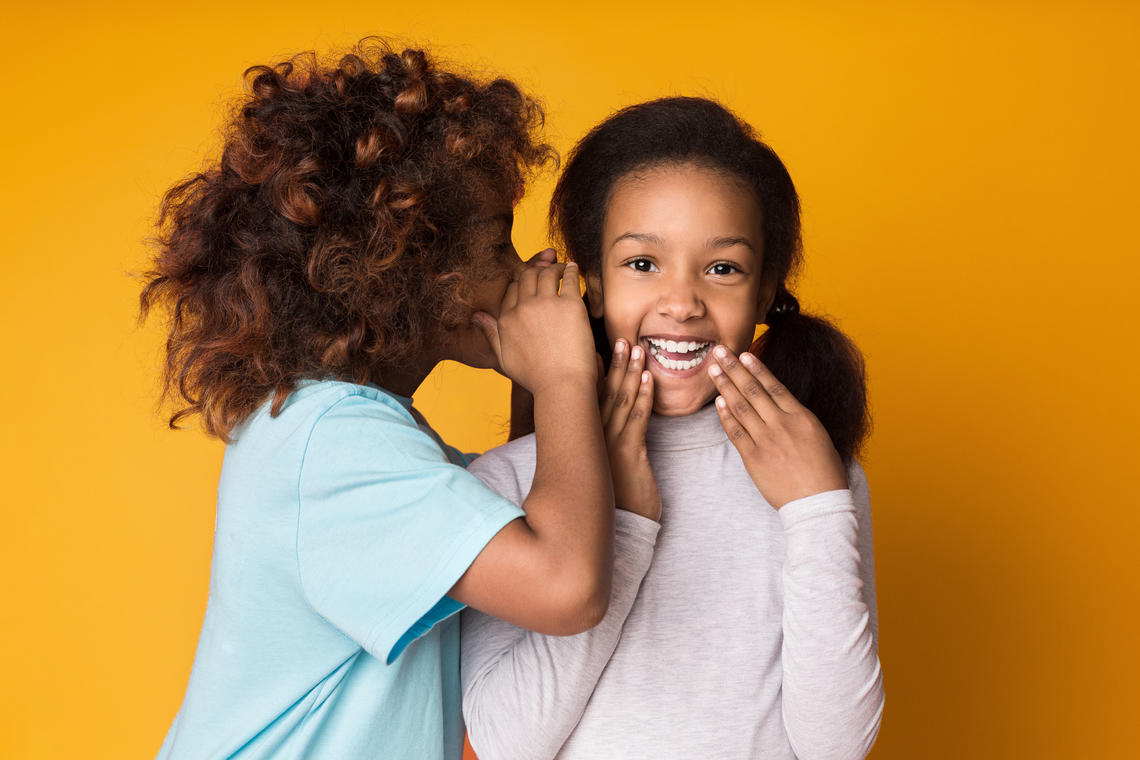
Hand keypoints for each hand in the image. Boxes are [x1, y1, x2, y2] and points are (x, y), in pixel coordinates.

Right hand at [473, 261, 596, 393]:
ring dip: (554, 267)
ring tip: (562, 268)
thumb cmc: (535, 378)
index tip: (532, 283)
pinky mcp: (570, 306)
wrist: (561, 386)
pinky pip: (568, 279)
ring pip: (546, 273)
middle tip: (547, 269)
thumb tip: (477, 316)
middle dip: (536, 270)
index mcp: (507, 320)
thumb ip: (491, 334)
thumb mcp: (504, 358)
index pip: (511, 291)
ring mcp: (546, 305)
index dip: (521, 283)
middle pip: (527, 277)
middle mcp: (523, 308)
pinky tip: (572, 268)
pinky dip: (570, 270)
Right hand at [600, 339, 659, 520]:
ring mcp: (611, 445)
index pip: (593, 398)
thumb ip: (607, 440)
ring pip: (622, 402)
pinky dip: (645, 397)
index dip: (601, 372)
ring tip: (637, 350)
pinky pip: (638, 419)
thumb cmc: (619, 496)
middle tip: (622, 339)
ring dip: (631, 373)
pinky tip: (650, 379)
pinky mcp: (629, 454)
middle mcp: (596, 438)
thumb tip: (611, 419)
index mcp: (590, 438)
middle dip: (616, 364)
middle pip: (606, 393)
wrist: (626, 527)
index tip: (605, 348)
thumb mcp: (608, 464)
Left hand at [707, 346, 846, 508]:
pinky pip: (736, 432)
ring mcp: (766, 441)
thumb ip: (797, 419)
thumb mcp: (818, 436)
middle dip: (734, 368)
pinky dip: (726, 416)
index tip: (743, 354)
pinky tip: (719, 402)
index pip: (774, 386)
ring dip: (725, 386)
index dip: (756, 368)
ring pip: (741, 407)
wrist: (818, 503)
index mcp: (801, 417)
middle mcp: (782, 424)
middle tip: (719, 351)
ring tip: (713, 370)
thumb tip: (780, 406)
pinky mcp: (754, 459)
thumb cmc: (824, 472)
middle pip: (753, 390)